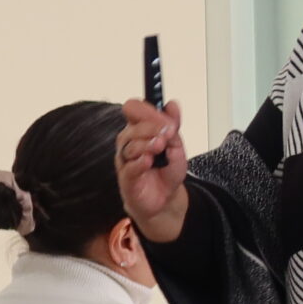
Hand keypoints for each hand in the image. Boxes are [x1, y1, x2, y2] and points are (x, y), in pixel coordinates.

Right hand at [117, 99, 190, 243]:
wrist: (165, 199)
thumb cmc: (166, 171)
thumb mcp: (176, 145)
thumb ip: (173, 125)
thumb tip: (172, 104)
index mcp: (139, 130)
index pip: (133, 110)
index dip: (147, 110)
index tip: (165, 118)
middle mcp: (129, 142)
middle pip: (131, 127)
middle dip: (151, 127)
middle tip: (168, 133)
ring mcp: (126, 160)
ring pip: (129, 144)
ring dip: (147, 143)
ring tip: (161, 146)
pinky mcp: (127, 178)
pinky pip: (128, 167)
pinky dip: (139, 162)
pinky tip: (148, 161)